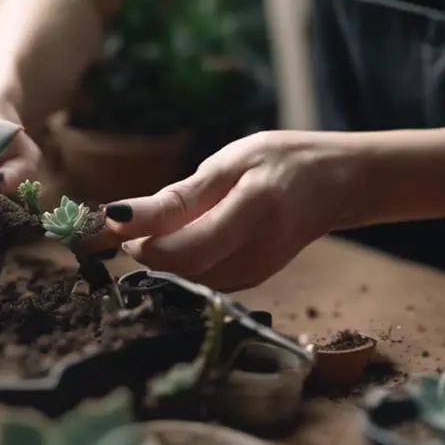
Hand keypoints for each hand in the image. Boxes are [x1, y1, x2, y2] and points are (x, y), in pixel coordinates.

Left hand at [102, 131, 363, 290]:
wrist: (338, 184)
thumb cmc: (281, 161)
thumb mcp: (229, 162)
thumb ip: (178, 198)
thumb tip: (120, 220)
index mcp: (252, 213)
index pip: (181, 248)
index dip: (136, 239)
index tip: (106, 223)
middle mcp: (254, 255)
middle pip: (176, 270)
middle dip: (141, 247)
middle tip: (127, 221)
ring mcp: (254, 275)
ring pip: (183, 279)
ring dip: (158, 255)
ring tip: (157, 223)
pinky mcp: (250, 283)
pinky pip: (199, 279)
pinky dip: (180, 260)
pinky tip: (184, 234)